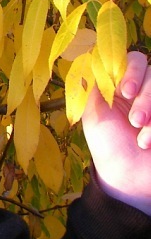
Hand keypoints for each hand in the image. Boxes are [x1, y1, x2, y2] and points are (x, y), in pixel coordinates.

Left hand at [82, 50, 150, 214]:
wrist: (127, 179)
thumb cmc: (107, 146)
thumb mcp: (93, 113)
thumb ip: (95, 85)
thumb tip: (95, 58)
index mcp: (122, 86)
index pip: (134, 61)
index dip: (133, 70)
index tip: (126, 90)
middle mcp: (145, 92)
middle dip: (146, 98)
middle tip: (135, 120)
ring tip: (141, 137)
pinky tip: (149, 142)